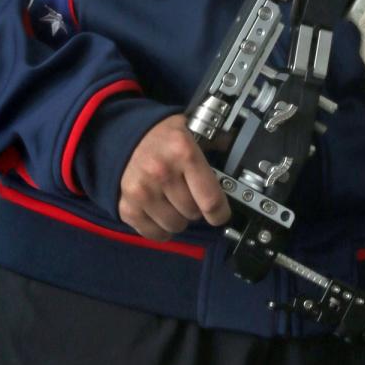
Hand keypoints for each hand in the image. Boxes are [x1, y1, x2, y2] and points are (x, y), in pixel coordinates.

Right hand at [118, 113, 230, 239]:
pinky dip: (161, 229)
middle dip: (196, 208)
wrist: (125, 135)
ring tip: (174, 202)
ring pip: (175, 226)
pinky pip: (153, 234)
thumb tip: (239, 160)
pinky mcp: (127, 207)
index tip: (220, 214)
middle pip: (193, 214)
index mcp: (183, 152)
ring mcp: (141, 191)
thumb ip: (217, 145)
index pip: (210, 200)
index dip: (220, 213)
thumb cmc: (163, 136)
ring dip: (179, 219)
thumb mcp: (193, 130)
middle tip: (190, 195)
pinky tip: (161, 212)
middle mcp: (161, 172)